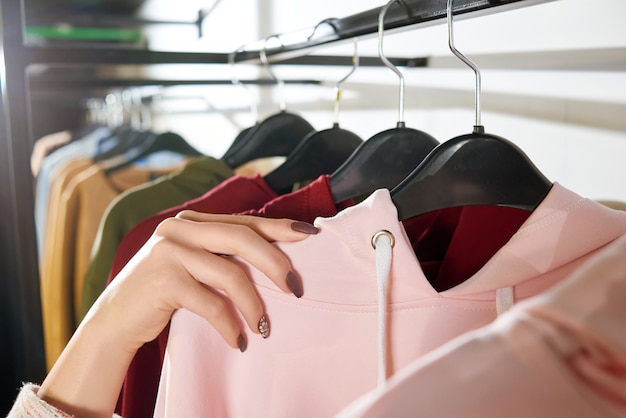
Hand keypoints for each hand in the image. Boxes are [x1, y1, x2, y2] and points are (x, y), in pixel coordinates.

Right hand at [38, 213, 317, 417]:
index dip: (279, 227)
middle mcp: (180, 229)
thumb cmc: (163, 291)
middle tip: (296, 288)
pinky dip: (229, 324)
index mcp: (192, 221)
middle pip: (242, 238)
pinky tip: (239, 341)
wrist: (116, 320)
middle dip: (275, 262)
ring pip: (229, 273)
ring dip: (253, 304)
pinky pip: (210, 303)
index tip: (309, 234)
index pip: (244, 221)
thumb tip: (276, 259)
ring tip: (264, 327)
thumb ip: (223, 254)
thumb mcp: (193, 264)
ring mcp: (169, 252)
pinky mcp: (162, 280)